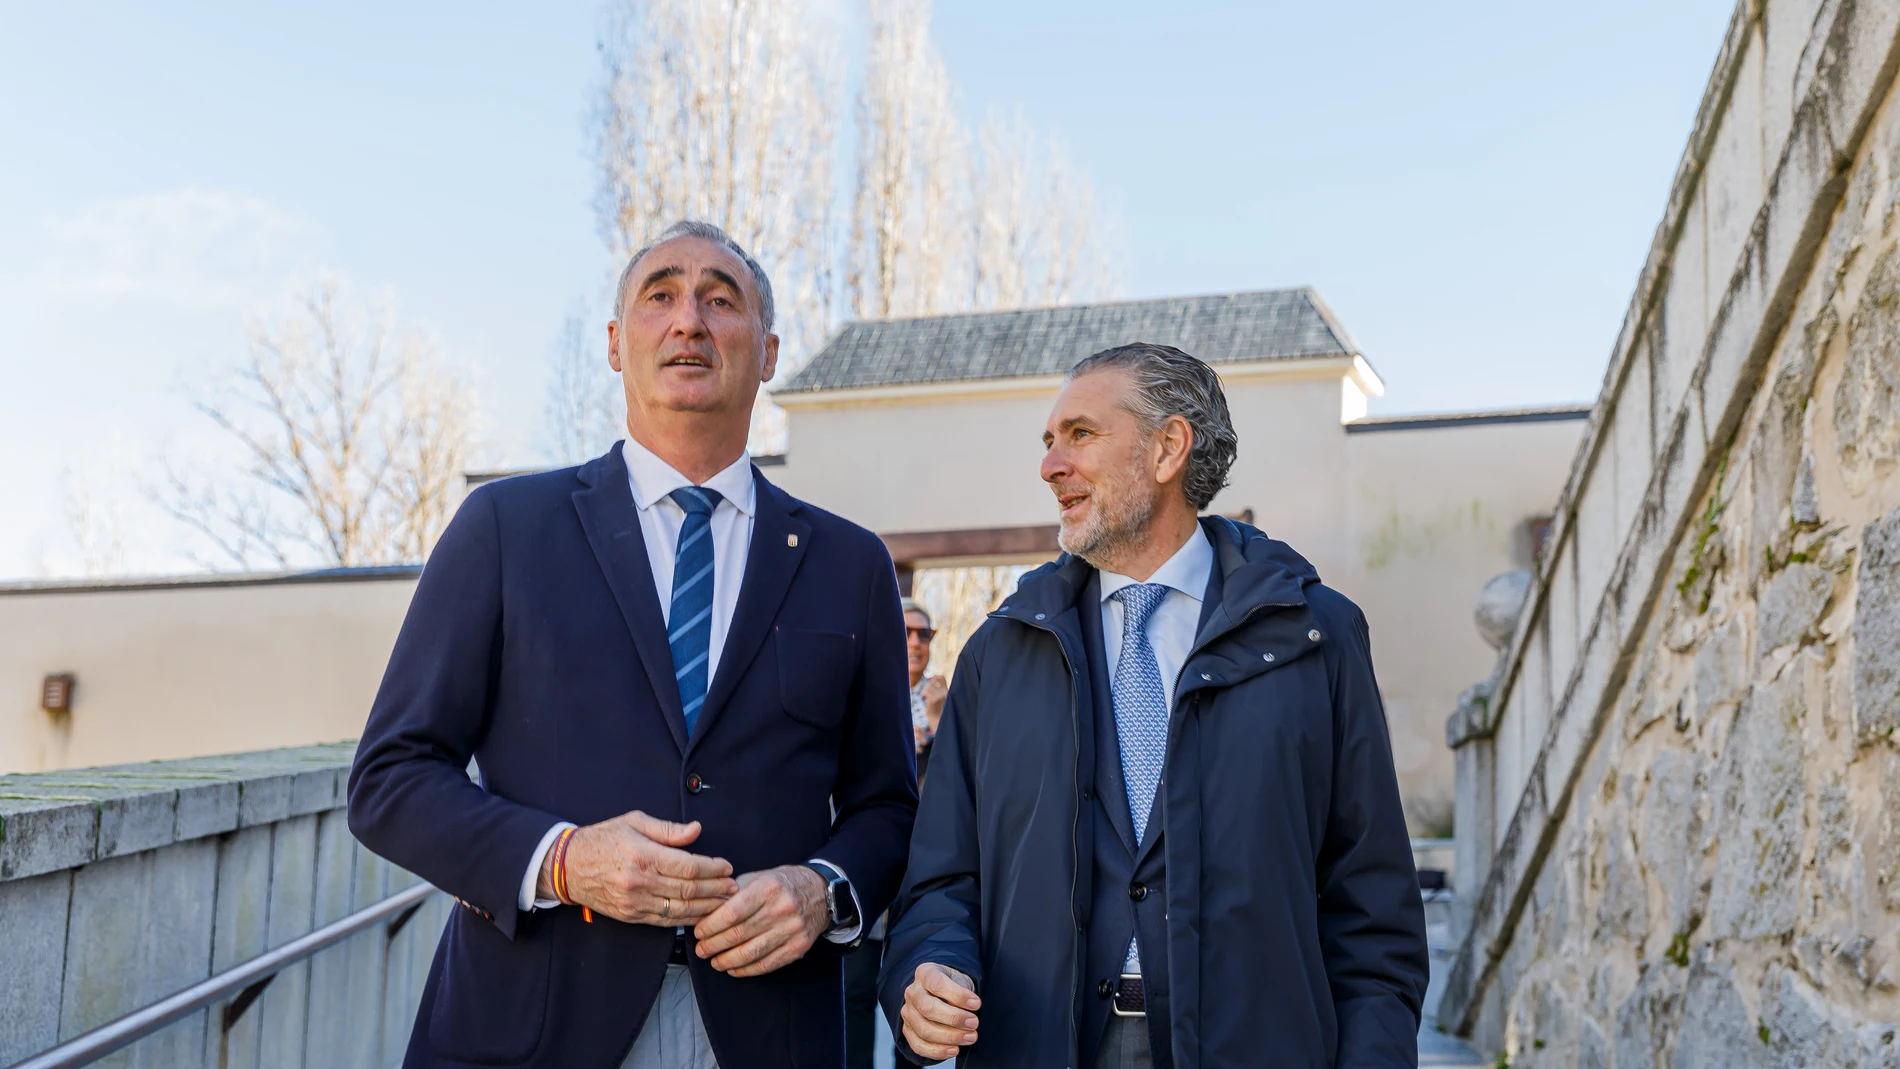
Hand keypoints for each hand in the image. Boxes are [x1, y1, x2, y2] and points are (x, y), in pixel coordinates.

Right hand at [537, 811, 736, 925]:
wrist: (567, 867)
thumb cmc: (602, 839)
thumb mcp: (634, 822)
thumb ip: (668, 829)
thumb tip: (696, 830)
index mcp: (642, 855)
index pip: (688, 866)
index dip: (712, 868)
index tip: (727, 867)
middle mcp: (639, 882)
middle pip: (688, 890)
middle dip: (715, 889)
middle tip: (733, 888)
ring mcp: (634, 902)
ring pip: (679, 910)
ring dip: (706, 908)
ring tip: (725, 904)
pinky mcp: (630, 916)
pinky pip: (664, 921)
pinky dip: (686, 920)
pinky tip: (701, 916)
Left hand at [692, 865, 828, 976]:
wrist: (821, 892)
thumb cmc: (783, 884)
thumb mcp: (759, 877)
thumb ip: (734, 893)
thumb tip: (706, 912)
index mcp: (768, 888)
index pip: (732, 912)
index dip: (711, 926)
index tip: (699, 932)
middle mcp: (782, 909)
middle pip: (738, 934)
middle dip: (713, 945)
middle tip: (701, 949)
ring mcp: (792, 930)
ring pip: (751, 953)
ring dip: (727, 961)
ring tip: (714, 961)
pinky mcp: (799, 947)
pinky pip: (767, 964)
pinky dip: (746, 970)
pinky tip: (734, 969)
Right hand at [901, 962, 979, 1060]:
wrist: (943, 994)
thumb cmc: (954, 986)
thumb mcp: (960, 980)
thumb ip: (963, 992)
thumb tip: (968, 1012)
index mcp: (924, 973)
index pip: (937, 984)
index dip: (958, 995)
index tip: (976, 1004)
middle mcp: (912, 992)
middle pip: (928, 1008)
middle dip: (954, 1018)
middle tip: (974, 1023)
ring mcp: (908, 1012)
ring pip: (924, 1030)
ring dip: (950, 1037)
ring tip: (970, 1037)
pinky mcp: (908, 1030)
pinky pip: (919, 1045)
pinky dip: (938, 1051)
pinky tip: (955, 1049)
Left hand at [921, 675, 947, 717]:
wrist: (937, 719)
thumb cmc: (937, 708)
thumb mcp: (939, 696)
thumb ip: (937, 688)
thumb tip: (931, 679)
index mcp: (947, 690)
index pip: (941, 678)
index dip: (935, 677)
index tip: (930, 681)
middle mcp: (945, 692)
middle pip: (932, 682)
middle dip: (927, 686)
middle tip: (926, 694)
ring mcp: (939, 696)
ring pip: (928, 687)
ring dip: (925, 691)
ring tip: (925, 697)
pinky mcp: (934, 699)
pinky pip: (925, 692)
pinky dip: (923, 694)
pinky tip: (924, 698)